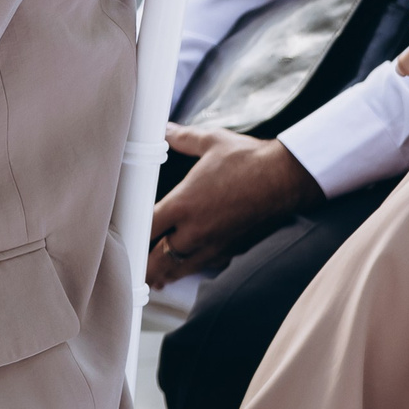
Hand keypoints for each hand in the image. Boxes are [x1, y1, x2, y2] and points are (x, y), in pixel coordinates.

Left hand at [147, 125, 321, 287]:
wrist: (287, 179)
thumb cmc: (248, 159)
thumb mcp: (209, 142)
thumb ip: (181, 138)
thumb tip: (165, 129)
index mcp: (183, 204)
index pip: (146, 227)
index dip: (131, 234)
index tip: (122, 236)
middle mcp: (196, 229)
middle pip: (160, 257)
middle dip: (145, 264)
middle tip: (132, 268)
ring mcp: (216, 243)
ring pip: (183, 267)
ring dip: (167, 272)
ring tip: (154, 279)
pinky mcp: (234, 248)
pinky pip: (206, 265)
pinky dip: (193, 268)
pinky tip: (188, 268)